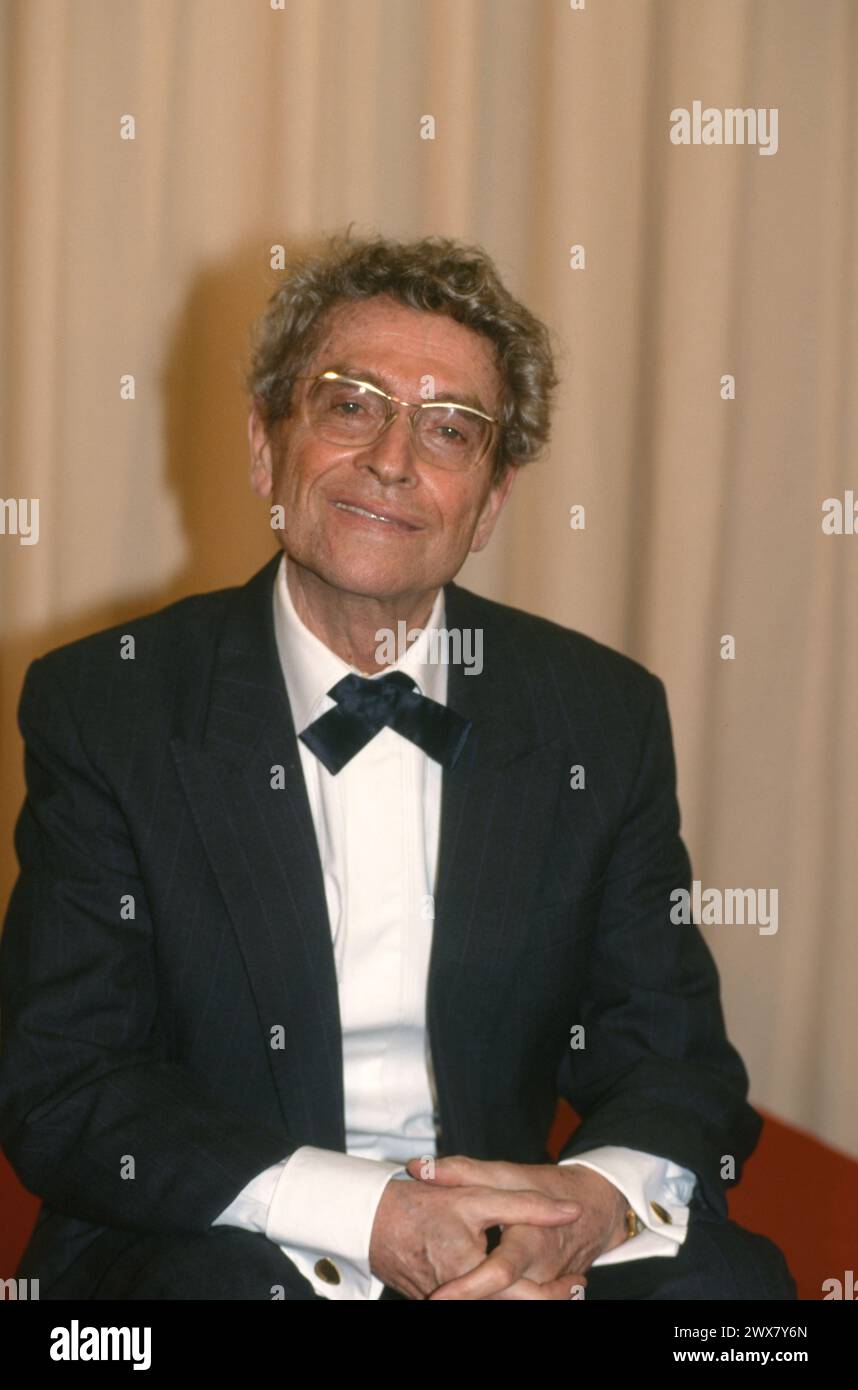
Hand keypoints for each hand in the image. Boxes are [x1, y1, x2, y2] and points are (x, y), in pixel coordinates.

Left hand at [403, 1155, 628, 1299]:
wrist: (595, 1208)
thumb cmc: (547, 1185)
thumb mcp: (507, 1174)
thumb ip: (463, 1171)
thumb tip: (416, 1167)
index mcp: (530, 1242)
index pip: (499, 1273)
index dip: (467, 1289)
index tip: (436, 1297)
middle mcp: (540, 1273)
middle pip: (504, 1299)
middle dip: (469, 1298)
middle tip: (433, 1297)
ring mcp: (546, 1288)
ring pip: (510, 1301)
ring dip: (480, 1296)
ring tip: (446, 1291)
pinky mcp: (547, 1292)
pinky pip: (519, 1298)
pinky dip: (497, 1295)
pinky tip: (469, 1288)